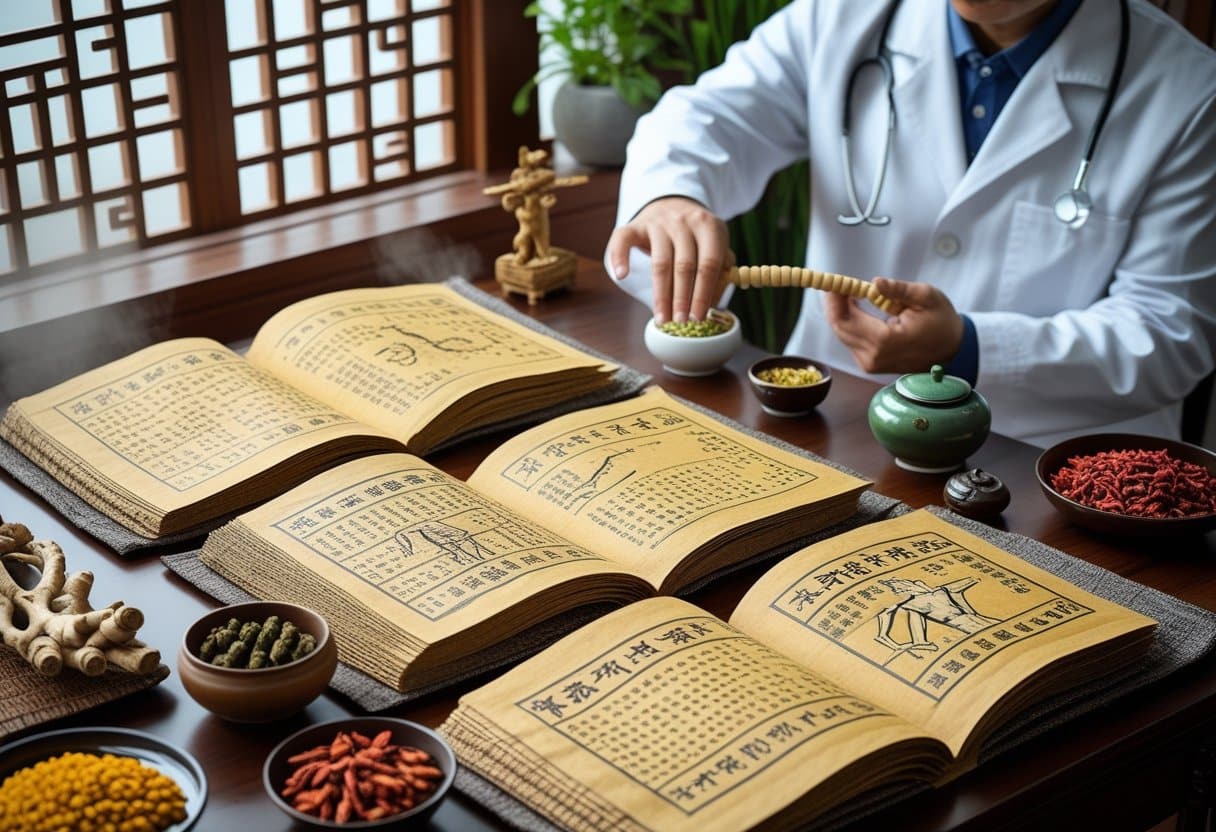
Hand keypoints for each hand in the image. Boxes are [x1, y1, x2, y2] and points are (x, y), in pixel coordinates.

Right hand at [606, 197, 729, 323]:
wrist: (672, 204)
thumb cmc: (696, 236)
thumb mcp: (715, 246)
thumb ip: (720, 273)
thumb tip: (712, 305)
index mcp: (709, 227)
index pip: (709, 264)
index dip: (704, 293)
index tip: (699, 317)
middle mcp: (684, 222)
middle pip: (684, 265)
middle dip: (682, 299)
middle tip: (680, 322)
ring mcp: (659, 222)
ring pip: (660, 263)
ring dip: (661, 294)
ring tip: (662, 318)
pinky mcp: (636, 225)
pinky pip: (624, 239)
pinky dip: (620, 257)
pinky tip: (622, 276)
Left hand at [824, 277, 964, 373]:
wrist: (952, 349)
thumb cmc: (941, 321)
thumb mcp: (926, 297)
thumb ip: (898, 290)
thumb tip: (875, 282)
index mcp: (885, 340)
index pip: (846, 320)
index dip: (835, 300)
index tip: (833, 282)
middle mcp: (873, 356)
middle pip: (839, 328)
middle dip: (834, 305)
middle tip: (837, 284)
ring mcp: (870, 363)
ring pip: (843, 334)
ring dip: (842, 313)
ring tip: (849, 292)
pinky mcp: (871, 364)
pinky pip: (851, 341)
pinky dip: (850, 323)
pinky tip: (857, 308)